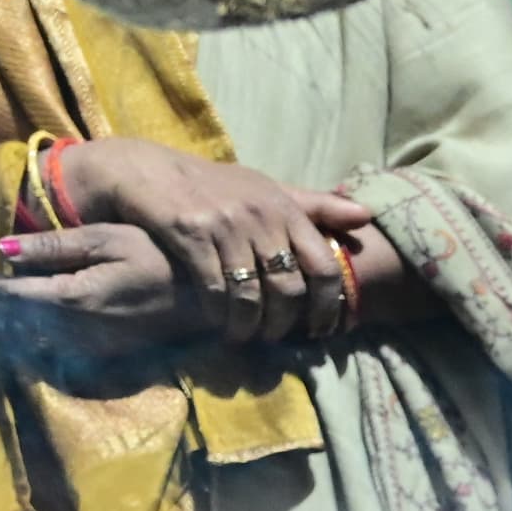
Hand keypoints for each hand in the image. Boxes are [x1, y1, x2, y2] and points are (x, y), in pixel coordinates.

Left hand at [0, 223, 213, 360]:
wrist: (213, 298)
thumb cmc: (162, 256)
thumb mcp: (108, 239)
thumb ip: (55, 249)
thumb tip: (2, 252)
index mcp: (73, 297)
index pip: (6, 293)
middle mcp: (76, 328)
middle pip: (7, 325)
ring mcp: (91, 344)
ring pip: (24, 341)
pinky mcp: (104, 350)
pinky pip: (48, 347)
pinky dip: (18, 339)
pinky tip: (3, 333)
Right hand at [51, 134, 349, 348]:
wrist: (146, 171)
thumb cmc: (214, 188)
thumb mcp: (266, 190)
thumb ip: (314, 206)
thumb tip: (365, 216)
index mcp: (284, 207)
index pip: (323, 267)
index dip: (328, 307)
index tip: (322, 331)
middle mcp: (259, 214)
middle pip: (289, 288)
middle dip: (285, 323)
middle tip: (276, 339)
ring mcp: (224, 223)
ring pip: (251, 294)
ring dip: (250, 326)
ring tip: (246, 337)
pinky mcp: (189, 233)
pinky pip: (214, 287)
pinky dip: (219, 313)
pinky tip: (219, 323)